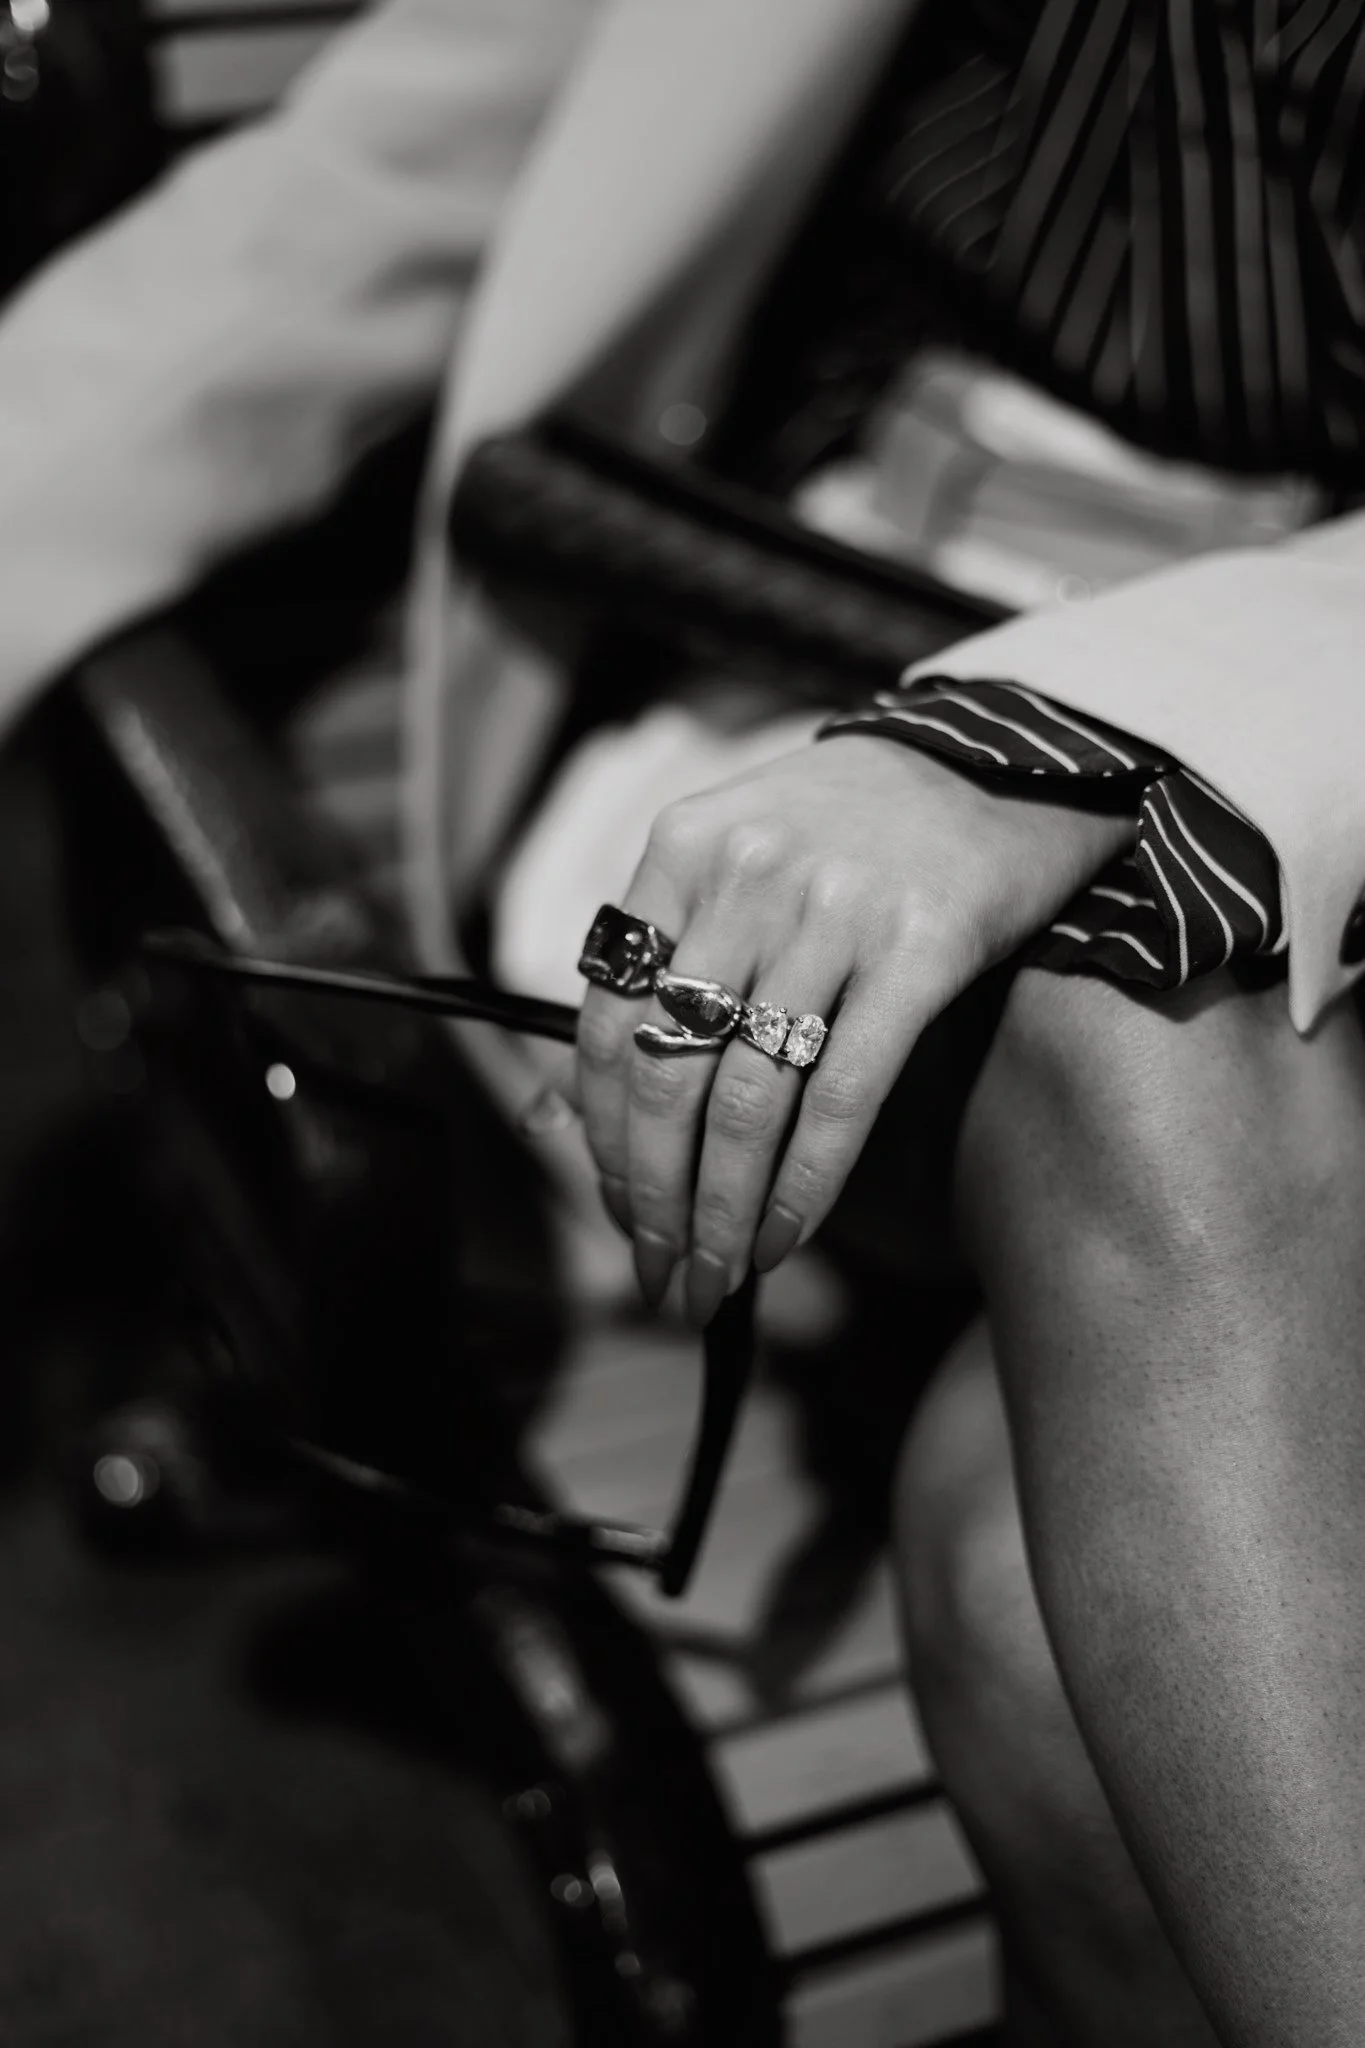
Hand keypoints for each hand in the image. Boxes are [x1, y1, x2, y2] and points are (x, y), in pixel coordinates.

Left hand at [575, 734, 1131, 1322]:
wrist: (999, 760)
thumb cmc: (853, 830)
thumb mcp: (740, 862)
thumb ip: (666, 962)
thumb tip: (570, 1116)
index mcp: (682, 850)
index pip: (608, 1021)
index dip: (602, 1134)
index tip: (614, 1206)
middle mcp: (747, 878)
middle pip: (668, 1073)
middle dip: (652, 1195)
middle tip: (658, 1270)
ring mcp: (832, 912)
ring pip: (747, 1103)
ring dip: (721, 1212)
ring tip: (713, 1276)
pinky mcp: (919, 950)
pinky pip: (840, 1099)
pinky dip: (804, 1188)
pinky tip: (784, 1237)